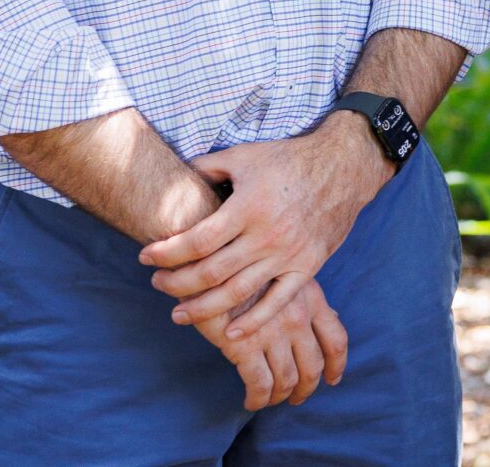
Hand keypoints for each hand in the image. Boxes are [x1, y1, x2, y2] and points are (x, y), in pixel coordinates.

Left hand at [141, 118, 392, 328]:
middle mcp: (267, 234)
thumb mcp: (245, 156)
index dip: (168, 252)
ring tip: (179, 314)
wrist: (343, 167)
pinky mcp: (307, 266)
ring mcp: (288, 254)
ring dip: (204, 308)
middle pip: (212, 271)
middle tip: (157, 284)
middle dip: (177, 282)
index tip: (146, 256)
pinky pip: (278, 301)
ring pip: (238, 293)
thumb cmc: (288, 159)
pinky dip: (254, 321)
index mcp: (248, 206)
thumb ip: (207, 167)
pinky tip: (230, 333)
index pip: (198, 240)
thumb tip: (176, 177)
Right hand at [190, 273, 349, 409]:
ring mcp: (273, 333)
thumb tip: (330, 316)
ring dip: (280, 396)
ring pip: (287, 380)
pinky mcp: (246, 346)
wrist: (211, 256)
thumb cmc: (244, 263)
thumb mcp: (284, 271)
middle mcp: (298, 317)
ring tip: (270, 401)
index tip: (332, 379)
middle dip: (306, 387)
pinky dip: (258, 399)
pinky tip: (251, 401)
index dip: (337, 364)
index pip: (336, 338)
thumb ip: (306, 296)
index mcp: (310, 298)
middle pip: (313, 366)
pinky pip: (260, 384)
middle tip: (297, 398)